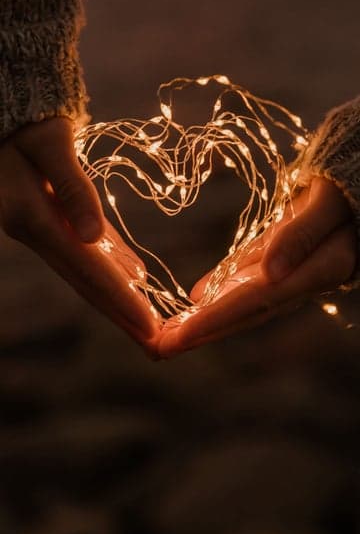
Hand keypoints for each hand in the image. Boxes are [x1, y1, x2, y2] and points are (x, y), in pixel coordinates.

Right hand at [0, 118, 159, 349]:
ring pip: (87, 272)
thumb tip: (91, 236)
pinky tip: (136, 280)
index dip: (119, 299)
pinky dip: (112, 267)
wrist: (4, 116)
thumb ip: (72, 186)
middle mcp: (37, 232)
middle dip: (121, 314)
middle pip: (86, 282)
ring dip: (118, 299)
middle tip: (156, 345)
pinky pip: (86, 251)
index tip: (150, 328)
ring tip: (149, 325)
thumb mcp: (49, 144)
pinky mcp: (51, 221)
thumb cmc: (26, 123)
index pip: (85, 268)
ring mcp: (42, 229)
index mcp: (34, 217)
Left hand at [158, 177, 356, 356]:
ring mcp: (290, 270)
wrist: (359, 184)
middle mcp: (299, 280)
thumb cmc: (348, 189)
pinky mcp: (282, 256)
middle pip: (243, 312)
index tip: (177, 340)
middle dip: (201, 332)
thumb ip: (301, 236)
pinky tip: (195, 298)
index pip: (253, 304)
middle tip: (159, 348)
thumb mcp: (327, 206)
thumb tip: (272, 274)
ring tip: (170, 332)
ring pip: (241, 299)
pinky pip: (246, 277)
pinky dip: (220, 288)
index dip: (214, 323)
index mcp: (313, 272)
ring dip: (207, 317)